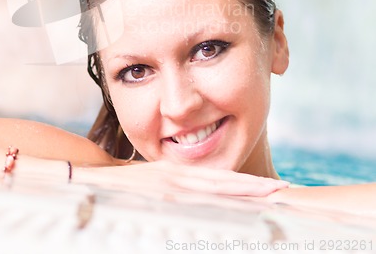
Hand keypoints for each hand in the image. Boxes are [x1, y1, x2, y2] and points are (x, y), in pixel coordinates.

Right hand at [73, 160, 288, 197]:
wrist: (97, 173)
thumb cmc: (123, 181)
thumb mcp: (152, 180)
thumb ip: (172, 186)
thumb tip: (190, 194)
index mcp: (179, 174)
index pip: (219, 179)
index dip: (246, 183)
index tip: (270, 187)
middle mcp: (179, 177)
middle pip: (223, 182)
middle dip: (254, 188)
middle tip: (282, 190)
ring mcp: (171, 185)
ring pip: (214, 189)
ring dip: (243, 193)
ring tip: (269, 195)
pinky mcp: (161, 192)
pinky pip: (194, 198)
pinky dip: (216, 202)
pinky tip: (232, 205)